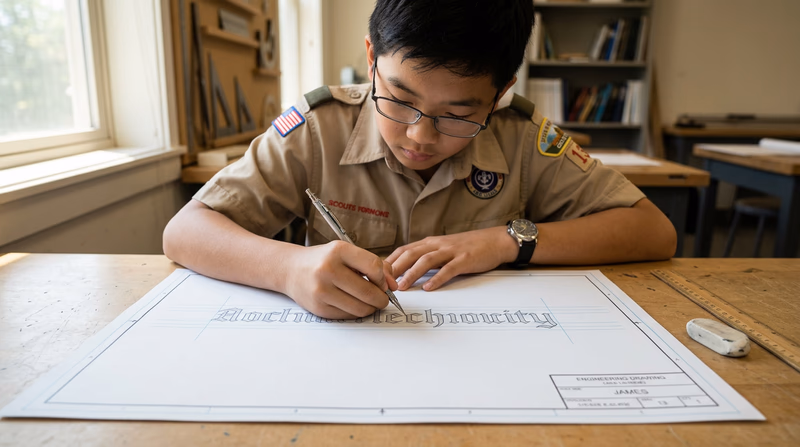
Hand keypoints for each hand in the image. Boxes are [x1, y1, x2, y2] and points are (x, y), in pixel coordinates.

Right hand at [285, 241, 397, 318]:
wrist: (291, 269)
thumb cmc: (324, 260)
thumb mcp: (346, 253)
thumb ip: (373, 264)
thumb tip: (394, 285)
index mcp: (338, 251)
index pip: (374, 266)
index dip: (383, 278)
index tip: (382, 282)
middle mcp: (328, 269)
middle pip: (369, 292)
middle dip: (381, 298)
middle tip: (382, 298)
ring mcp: (321, 290)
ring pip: (361, 308)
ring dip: (371, 308)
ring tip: (370, 302)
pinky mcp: (318, 308)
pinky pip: (349, 316)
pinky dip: (357, 312)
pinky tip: (354, 304)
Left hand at [386, 226, 516, 291]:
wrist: (495, 241)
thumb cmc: (469, 247)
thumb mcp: (443, 249)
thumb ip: (427, 258)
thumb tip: (406, 271)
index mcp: (430, 242)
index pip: (404, 250)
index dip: (390, 262)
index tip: (377, 274)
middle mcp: (438, 244)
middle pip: (410, 254)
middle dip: (394, 268)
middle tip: (382, 282)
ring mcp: (451, 251)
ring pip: (426, 260)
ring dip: (411, 274)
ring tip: (401, 287)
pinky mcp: (464, 259)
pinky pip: (448, 269)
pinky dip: (437, 278)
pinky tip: (429, 287)